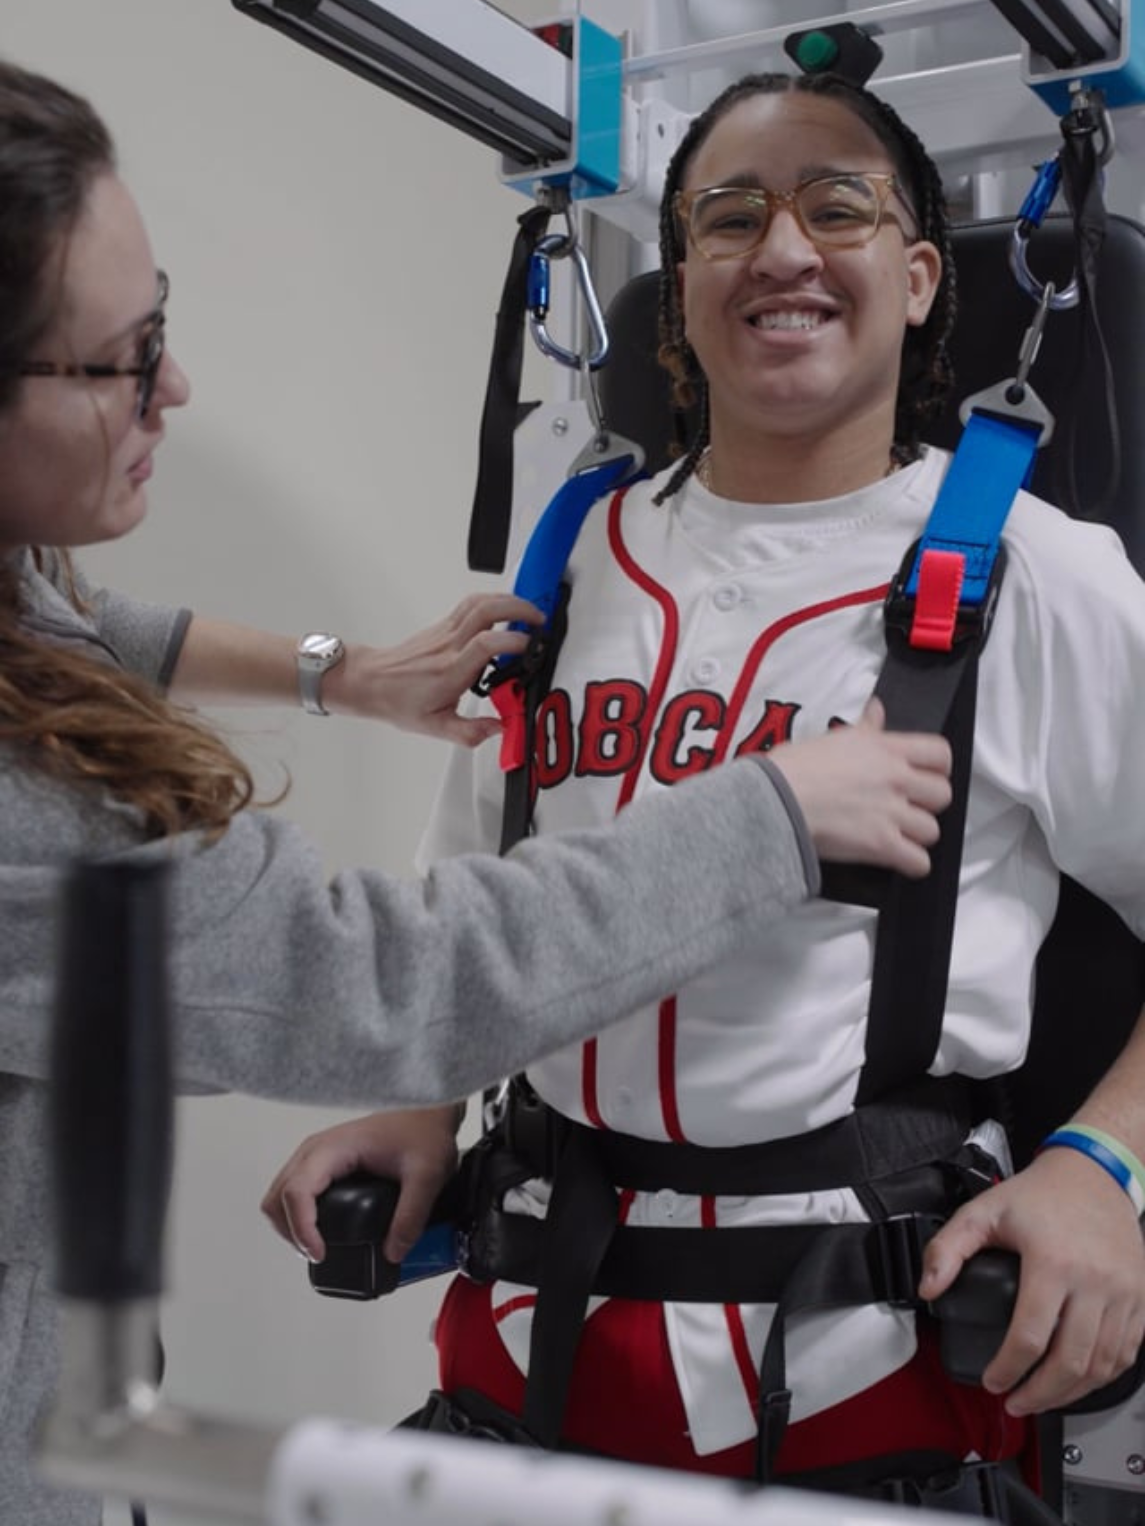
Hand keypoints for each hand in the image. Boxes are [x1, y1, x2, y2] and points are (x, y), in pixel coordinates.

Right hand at [260, 1105, 462, 1263]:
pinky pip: (292, 1193)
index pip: (297, 1191)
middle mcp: (316, 1150)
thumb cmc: (423, 1133)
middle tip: (319, 1254)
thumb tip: (393, 1253)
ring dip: (290, 1226)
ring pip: (279, 1197)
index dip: (301, 1229)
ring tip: (317, 1247)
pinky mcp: (321, 1164)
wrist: (427, 1113)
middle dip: (292, 1232)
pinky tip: (317, 1231)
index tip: (320, 1253)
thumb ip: (412, 1215)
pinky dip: (296, 1217)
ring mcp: (315, 1156)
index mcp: (334, 1148)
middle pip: (278, 1198)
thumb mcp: (426, 1175)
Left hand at [325, 594, 542, 744]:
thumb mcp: (435, 727)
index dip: (514, 642)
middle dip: (519, 608)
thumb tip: (501, 728)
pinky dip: (494, 602)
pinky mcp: (442, 626)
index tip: (532, 648)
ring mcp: (445, 632)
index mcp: (450, 671)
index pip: (486, 645)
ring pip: (479, 601)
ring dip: (508, 600)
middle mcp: (449, 646)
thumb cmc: (398, 701)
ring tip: (529, 612)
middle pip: (486, 610)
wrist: (369, 682)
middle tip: (540, 620)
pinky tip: (506, 613)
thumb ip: (471, 732)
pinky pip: (471, 605)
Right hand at [768, 698, 952, 877]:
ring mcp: (891, 812)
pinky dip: (911, 864)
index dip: (938, 768)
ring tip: (898, 835)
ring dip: (916, 836)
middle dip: (927, 804)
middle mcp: (895, 778)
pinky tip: (897, 859)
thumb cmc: (793, 769)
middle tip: (908, 807)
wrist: (775, 799)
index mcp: (886, 749)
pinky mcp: (881, 845)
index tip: (927, 776)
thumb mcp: (834, 737)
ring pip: (932, 830)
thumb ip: (866, 728)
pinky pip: (919, 862)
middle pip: (942, 795)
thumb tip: (876, 711)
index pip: (940, 754)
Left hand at [919, 1146, 1144, 1412]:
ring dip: (1070, 1392)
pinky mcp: (1141, 1298)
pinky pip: (1126, 1352)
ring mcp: (1124, 1293)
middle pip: (1070, 1361)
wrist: (1094, 1174)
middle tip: (1015, 1402)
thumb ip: (948, 1249)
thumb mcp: (983, 1211)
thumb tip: (928, 1289)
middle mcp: (1095, 1281)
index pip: (1030, 1336)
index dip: (1008, 1369)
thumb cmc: (1039, 1195)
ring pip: (1101, 1365)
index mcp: (1053, 1262)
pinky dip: (1101, 1375)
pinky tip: (1078, 1380)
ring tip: (1042, 1398)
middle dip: (1039, 1394)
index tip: (993, 1381)